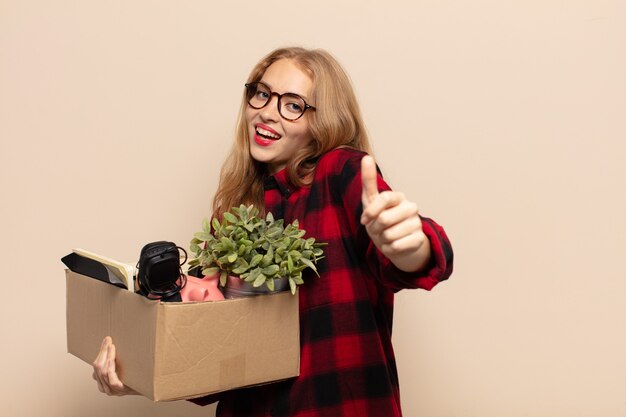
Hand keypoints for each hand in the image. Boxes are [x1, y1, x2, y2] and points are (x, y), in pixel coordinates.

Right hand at [92, 337, 137, 395]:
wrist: (149, 386)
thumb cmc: (135, 376)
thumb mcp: (123, 365)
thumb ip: (115, 358)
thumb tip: (111, 342)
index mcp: (104, 381)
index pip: (97, 366)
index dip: (101, 352)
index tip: (107, 340)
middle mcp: (106, 387)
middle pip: (98, 369)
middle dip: (103, 352)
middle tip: (108, 341)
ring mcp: (113, 390)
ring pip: (103, 373)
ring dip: (107, 357)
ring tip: (111, 347)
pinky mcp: (121, 391)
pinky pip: (112, 381)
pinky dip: (111, 369)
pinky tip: (112, 360)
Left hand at [360, 155, 430, 271]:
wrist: (395, 242)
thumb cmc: (380, 219)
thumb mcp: (371, 200)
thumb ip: (368, 180)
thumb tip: (366, 157)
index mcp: (399, 197)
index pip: (383, 198)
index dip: (370, 212)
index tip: (364, 220)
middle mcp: (411, 207)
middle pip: (384, 219)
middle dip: (375, 228)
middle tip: (377, 229)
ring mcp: (417, 223)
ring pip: (389, 235)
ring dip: (382, 240)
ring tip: (386, 237)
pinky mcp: (420, 239)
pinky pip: (396, 247)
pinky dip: (389, 249)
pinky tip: (393, 245)